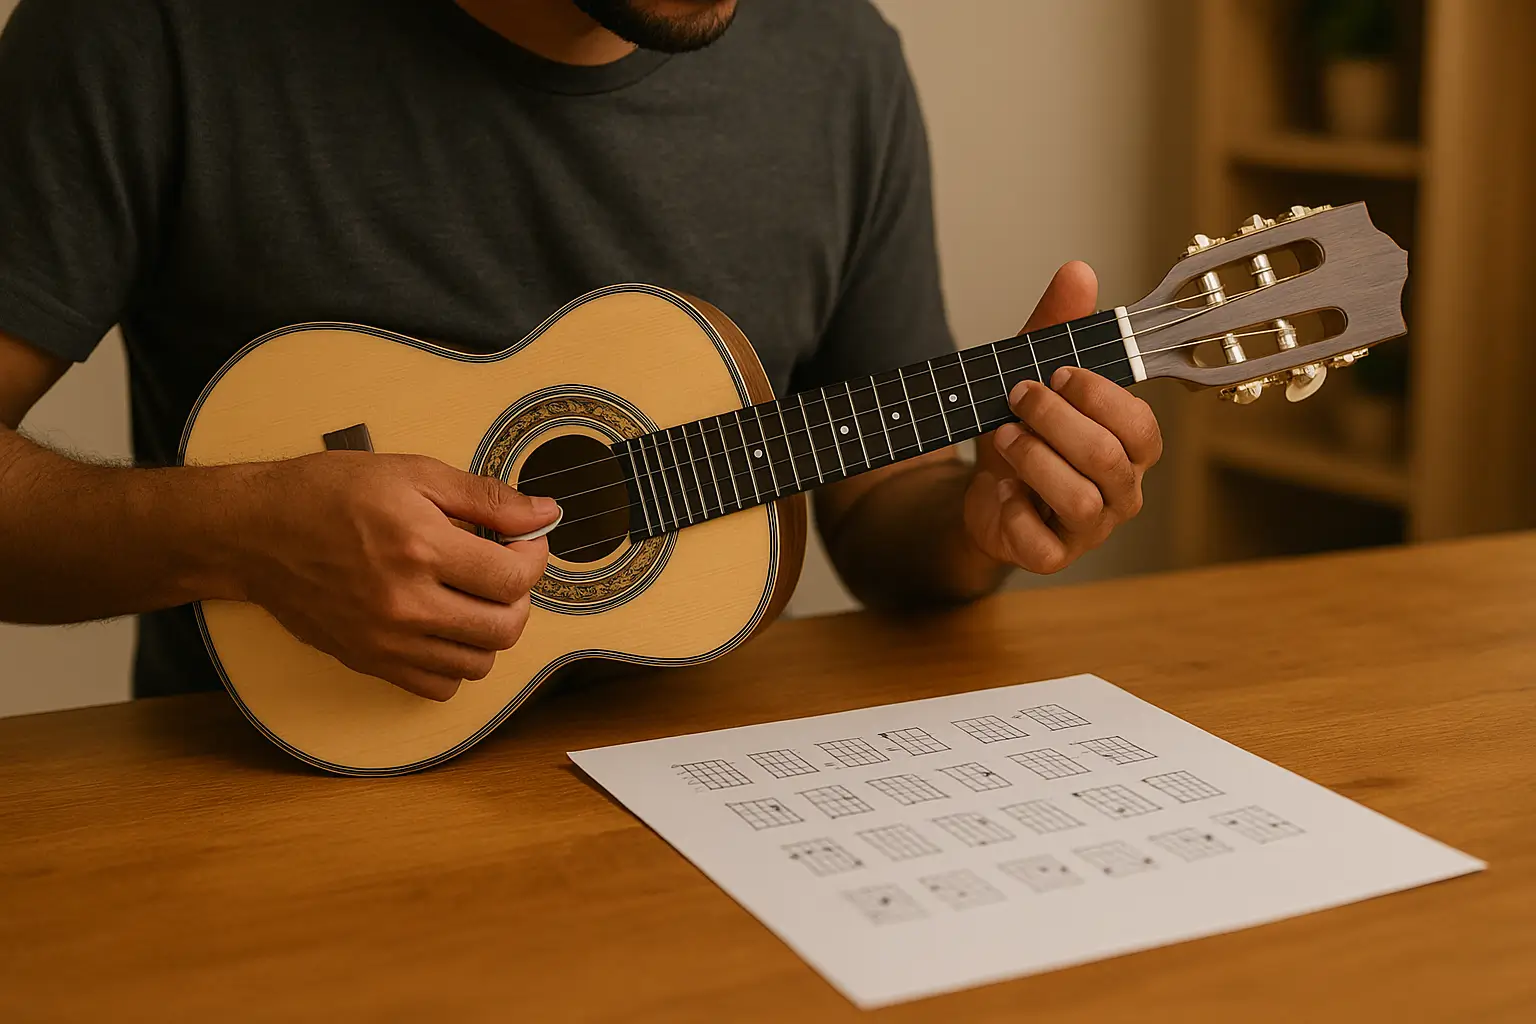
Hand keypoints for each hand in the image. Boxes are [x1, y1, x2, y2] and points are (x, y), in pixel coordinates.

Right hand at [233, 452, 559, 700]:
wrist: (254, 533)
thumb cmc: (328, 494)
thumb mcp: (413, 474)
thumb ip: (485, 498)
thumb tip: (545, 513)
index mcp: (420, 547)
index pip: (513, 578)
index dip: (533, 558)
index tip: (525, 542)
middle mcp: (406, 603)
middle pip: (504, 628)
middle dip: (520, 598)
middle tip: (504, 571)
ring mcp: (386, 641)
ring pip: (477, 664)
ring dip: (491, 632)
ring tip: (475, 598)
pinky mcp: (369, 662)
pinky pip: (438, 686)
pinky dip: (455, 664)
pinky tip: (446, 628)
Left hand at [965, 261, 1162, 573]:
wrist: (983, 492)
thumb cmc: (1026, 433)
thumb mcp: (1035, 375)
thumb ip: (1058, 328)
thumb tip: (1079, 271)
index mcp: (1129, 447)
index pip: (1140, 426)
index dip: (1099, 396)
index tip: (1056, 372)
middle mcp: (1120, 490)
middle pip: (1108, 459)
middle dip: (1055, 420)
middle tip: (1016, 396)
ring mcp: (1090, 528)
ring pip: (1081, 501)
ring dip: (1034, 460)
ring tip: (1003, 435)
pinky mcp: (1053, 556)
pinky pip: (1045, 547)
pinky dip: (1016, 513)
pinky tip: (1000, 491)